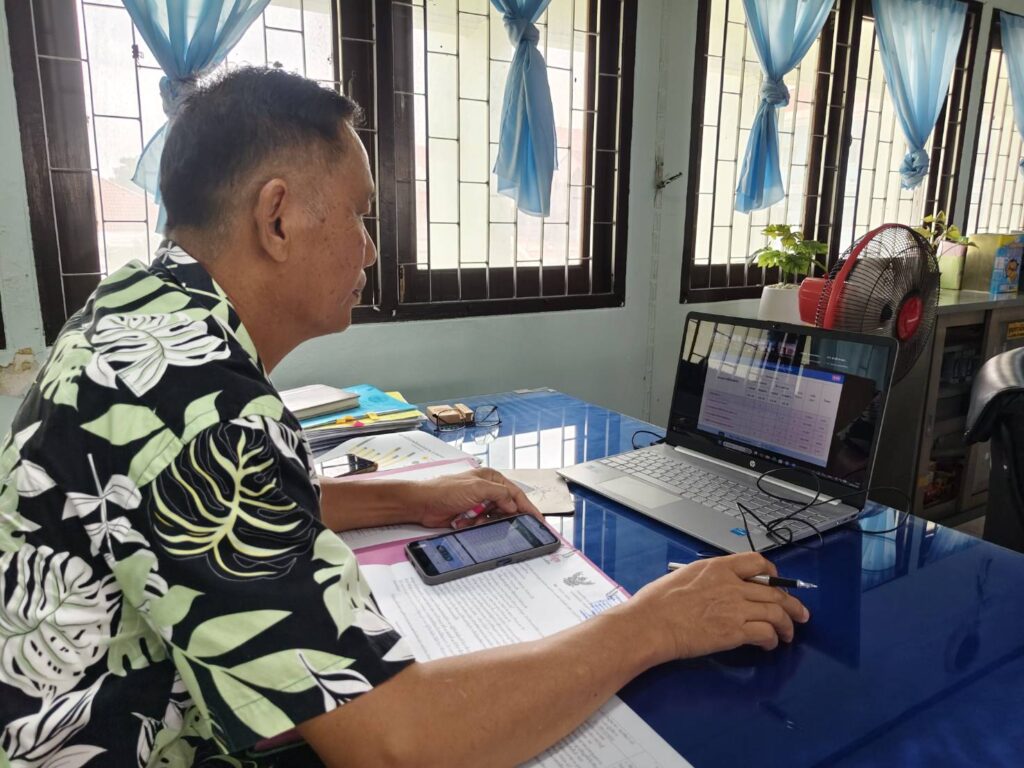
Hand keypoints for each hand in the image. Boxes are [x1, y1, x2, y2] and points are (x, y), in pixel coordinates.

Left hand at [409, 468, 542, 528]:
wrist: (423, 504)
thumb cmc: (446, 490)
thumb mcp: (477, 488)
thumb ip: (500, 494)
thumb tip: (513, 505)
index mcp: (492, 479)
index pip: (516, 494)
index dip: (528, 507)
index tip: (538, 520)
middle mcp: (487, 490)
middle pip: (507, 507)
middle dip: (505, 517)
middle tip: (513, 527)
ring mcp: (479, 503)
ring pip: (495, 518)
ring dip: (488, 521)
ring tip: (476, 520)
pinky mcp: (471, 515)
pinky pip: (483, 524)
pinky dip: (478, 526)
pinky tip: (467, 522)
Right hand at [627, 552, 809, 663]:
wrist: (651, 623)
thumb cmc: (657, 603)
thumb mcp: (683, 576)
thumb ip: (707, 579)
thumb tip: (717, 588)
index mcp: (717, 567)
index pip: (757, 562)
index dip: (774, 574)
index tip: (777, 583)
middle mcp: (731, 584)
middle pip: (775, 590)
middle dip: (792, 604)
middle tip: (800, 613)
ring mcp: (735, 607)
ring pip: (776, 612)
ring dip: (787, 624)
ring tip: (789, 633)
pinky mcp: (735, 631)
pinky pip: (766, 633)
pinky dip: (772, 639)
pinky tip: (770, 644)